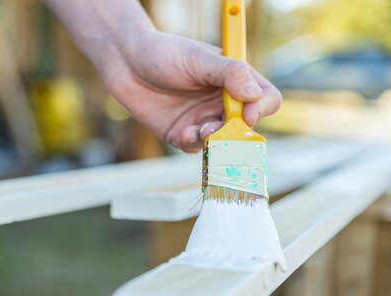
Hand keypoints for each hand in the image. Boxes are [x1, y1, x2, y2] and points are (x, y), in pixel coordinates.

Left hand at [105, 30, 281, 152]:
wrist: (125, 63)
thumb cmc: (163, 53)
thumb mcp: (198, 58)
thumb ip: (230, 73)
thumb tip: (255, 95)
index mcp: (234, 80)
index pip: (265, 98)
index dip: (262, 109)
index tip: (247, 115)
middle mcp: (223, 102)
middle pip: (245, 127)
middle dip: (234, 133)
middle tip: (215, 129)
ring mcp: (204, 119)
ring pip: (222, 142)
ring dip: (213, 141)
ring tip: (196, 130)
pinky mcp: (183, 133)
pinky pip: (197, 148)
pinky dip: (192, 144)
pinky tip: (181, 132)